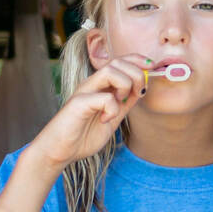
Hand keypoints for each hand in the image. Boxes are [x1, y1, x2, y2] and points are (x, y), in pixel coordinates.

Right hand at [26, 54, 149, 169]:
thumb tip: (142, 89)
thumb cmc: (83, 135)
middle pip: (117, 61)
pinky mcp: (79, 104)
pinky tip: (106, 119)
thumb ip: (124, 104)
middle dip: (136, 73)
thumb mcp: (112, 117)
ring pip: (110, 71)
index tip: (151, 67)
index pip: (120, 61)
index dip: (137, 60)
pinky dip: (112, 108)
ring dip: (125, 85)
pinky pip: (104, 97)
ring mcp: (84, 92)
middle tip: (139, 92)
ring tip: (122, 102)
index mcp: (100, 86)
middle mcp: (92, 84)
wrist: (60, 151)